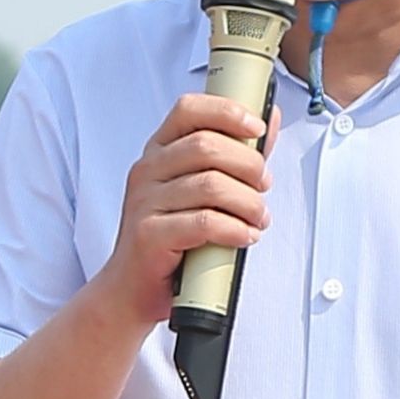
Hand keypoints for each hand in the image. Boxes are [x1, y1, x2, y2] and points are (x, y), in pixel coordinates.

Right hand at [98, 92, 274, 331]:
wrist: (131, 288)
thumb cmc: (170, 237)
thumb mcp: (199, 190)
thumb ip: (233, 156)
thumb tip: (268, 120)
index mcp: (158, 151)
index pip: (188, 110)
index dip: (226, 111)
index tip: (256, 128)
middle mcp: (147, 170)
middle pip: (206, 146)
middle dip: (248, 164)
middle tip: (264, 185)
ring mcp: (144, 202)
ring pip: (210, 185)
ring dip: (248, 202)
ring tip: (259, 218)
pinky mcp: (149, 234)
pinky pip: (204, 222)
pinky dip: (234, 229)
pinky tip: (245, 236)